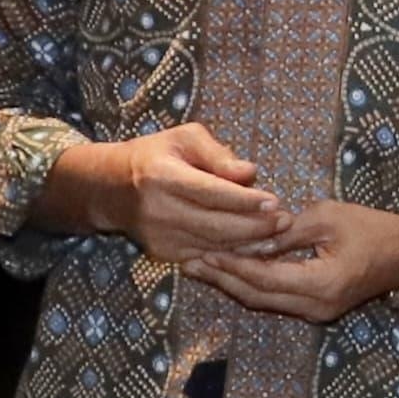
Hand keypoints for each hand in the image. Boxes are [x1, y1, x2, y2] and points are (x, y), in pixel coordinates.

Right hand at [103, 122, 293, 263]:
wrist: (112, 188)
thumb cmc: (157, 155)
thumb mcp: (184, 138)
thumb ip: (218, 154)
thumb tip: (250, 173)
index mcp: (161, 177)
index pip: (210, 192)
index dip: (244, 200)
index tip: (274, 201)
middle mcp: (159, 211)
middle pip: (216, 225)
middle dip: (256, 226)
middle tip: (286, 221)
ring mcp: (160, 238)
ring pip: (215, 247)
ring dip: (250, 245)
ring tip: (280, 236)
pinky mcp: (165, 255)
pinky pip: (207, 259)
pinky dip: (234, 256)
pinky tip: (258, 249)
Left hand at [184, 200, 398, 323]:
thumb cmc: (371, 228)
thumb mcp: (326, 218)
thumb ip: (285, 231)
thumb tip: (247, 238)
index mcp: (321, 283)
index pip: (263, 277)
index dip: (230, 265)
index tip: (201, 250)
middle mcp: (315, 306)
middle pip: (257, 296)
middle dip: (222, 279)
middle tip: (189, 263)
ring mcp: (316, 312)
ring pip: (263, 302)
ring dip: (232, 285)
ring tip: (202, 268)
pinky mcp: (316, 309)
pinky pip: (276, 300)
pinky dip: (251, 286)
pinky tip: (231, 273)